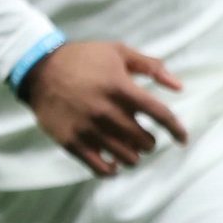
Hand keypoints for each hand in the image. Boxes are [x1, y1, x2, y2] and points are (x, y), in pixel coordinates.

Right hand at [20, 41, 188, 176]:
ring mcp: (88, 129)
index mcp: (121, 88)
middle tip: (146, 138)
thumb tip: (179, 86)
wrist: (40, 69)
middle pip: (144, 140)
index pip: (159, 114)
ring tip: (131, 149)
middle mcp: (107, 111)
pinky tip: (114, 164)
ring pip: (126, 157)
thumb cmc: (84, 58)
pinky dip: (112, 170)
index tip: (183, 139)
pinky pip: (99, 168)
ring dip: (134, 156)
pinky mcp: (71, 142)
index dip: (176, 129)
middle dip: (150, 142)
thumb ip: (151, 67)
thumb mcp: (119, 52)